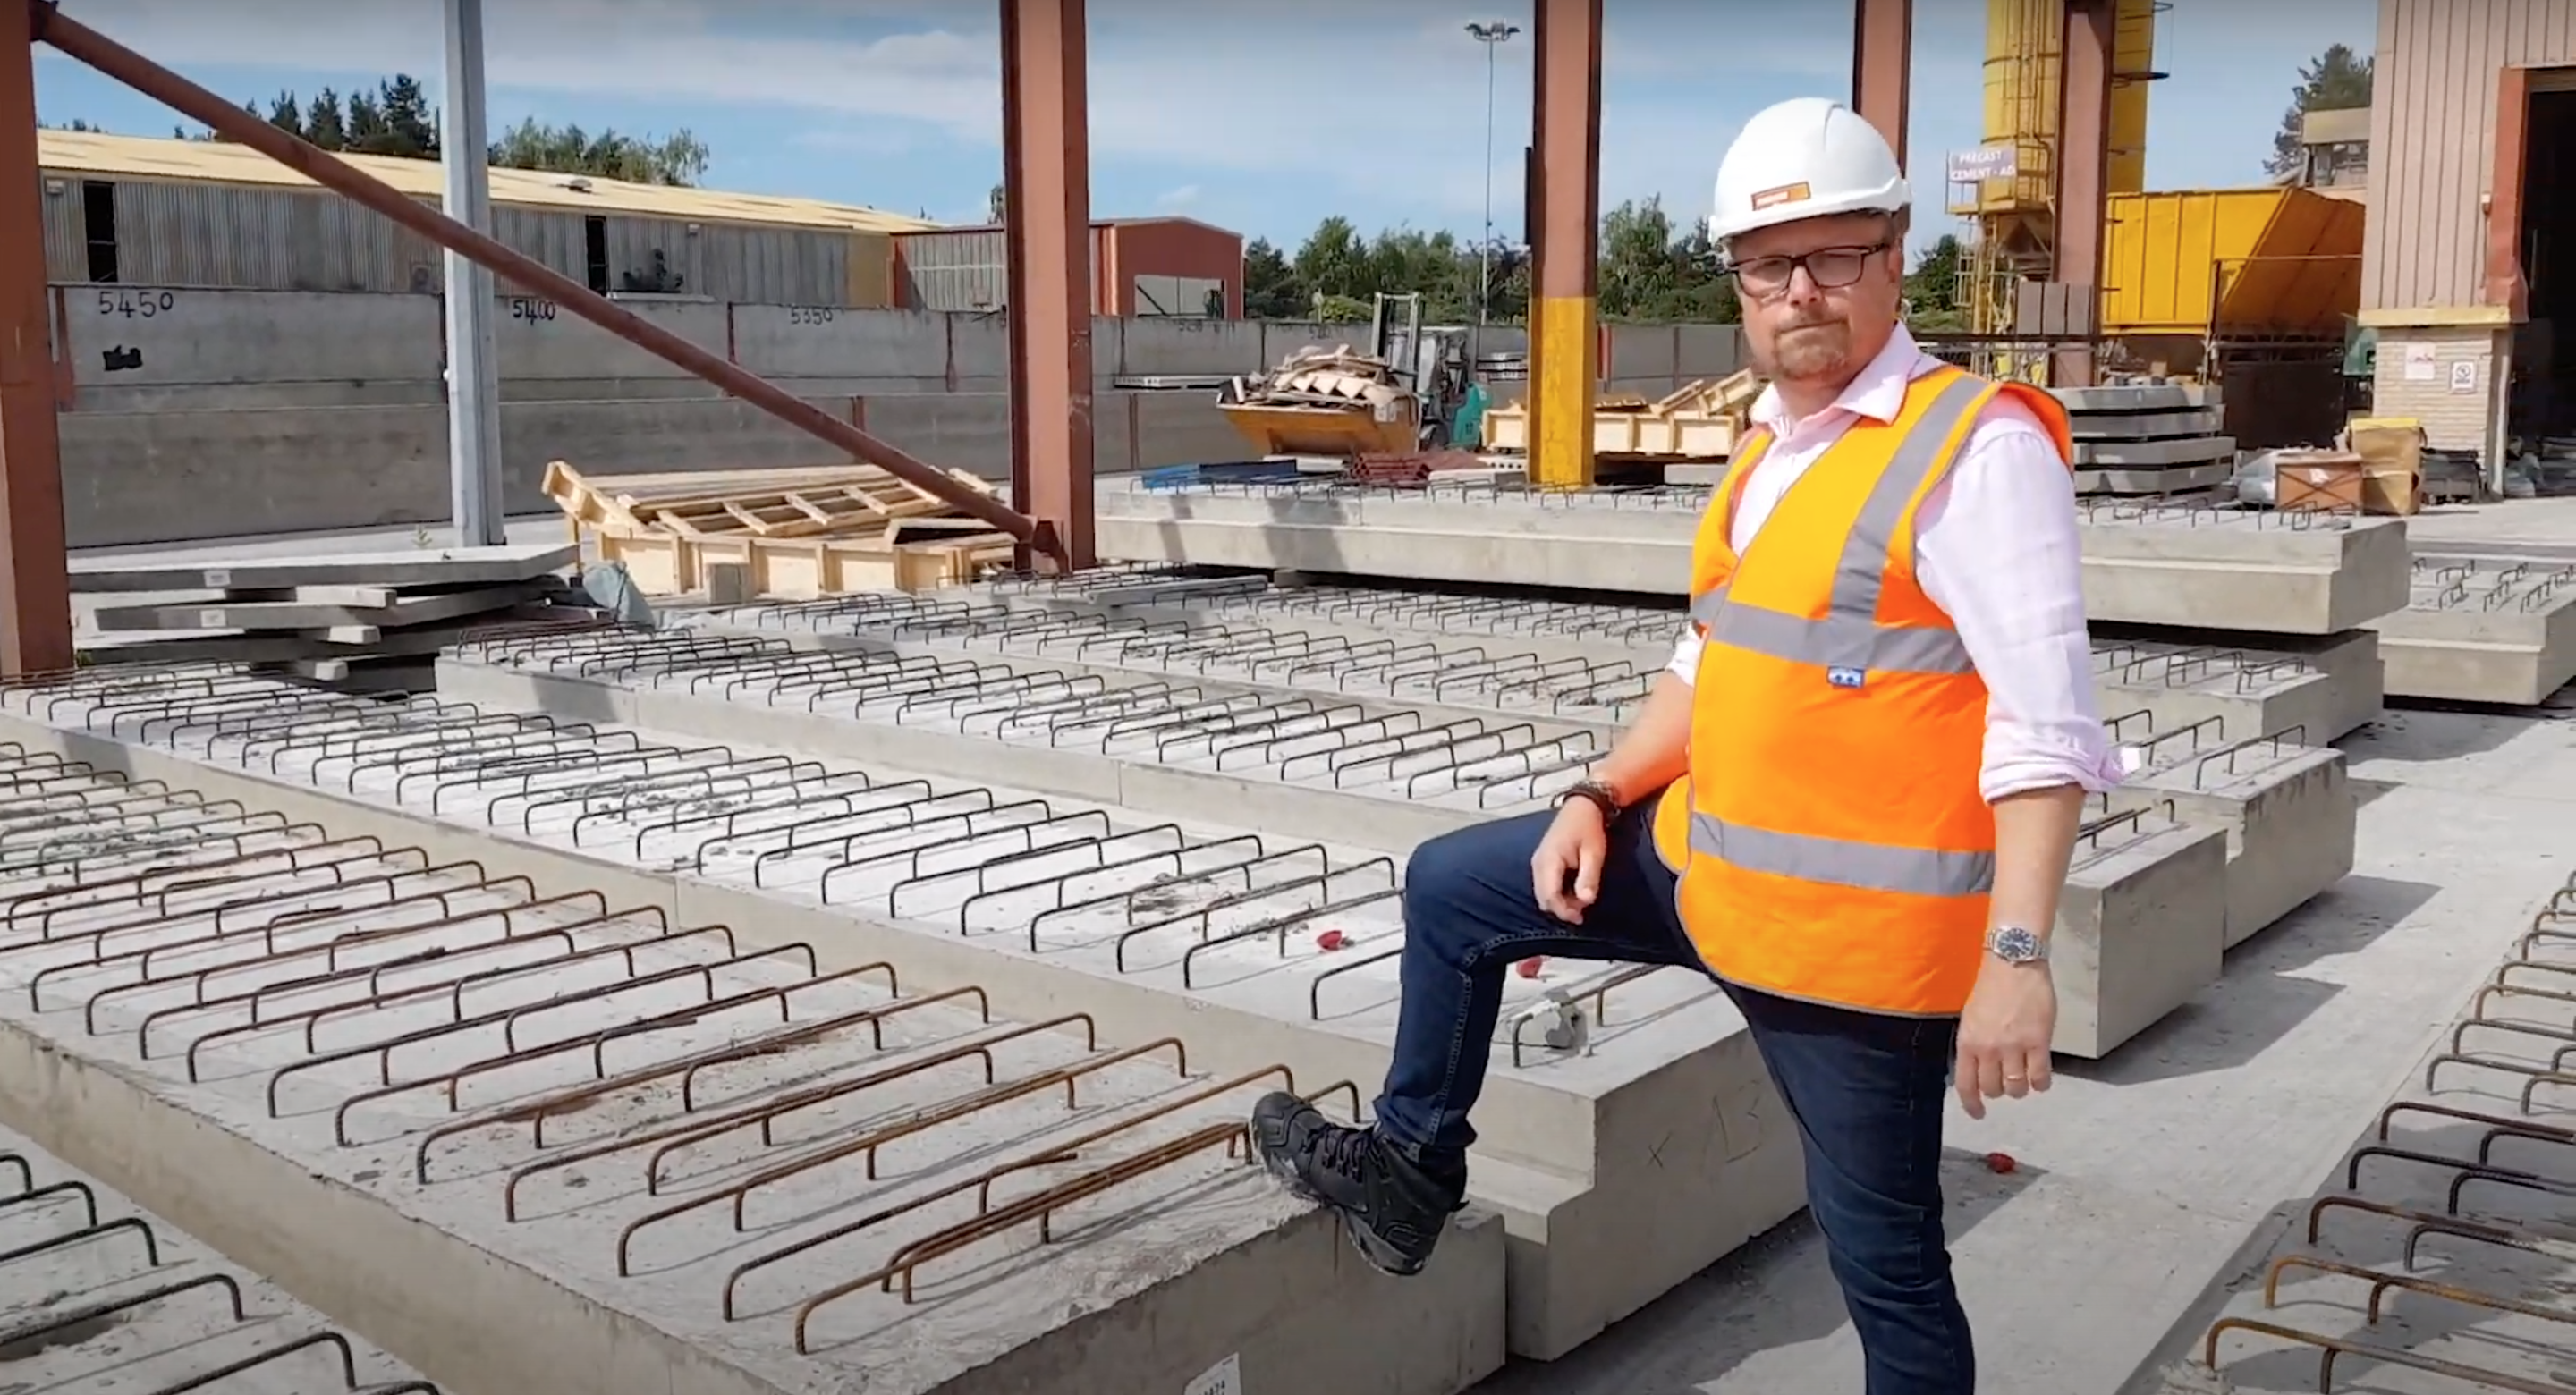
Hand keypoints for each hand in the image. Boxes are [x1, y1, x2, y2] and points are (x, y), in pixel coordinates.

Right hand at [1530, 800, 1607, 923]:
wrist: (1583, 806)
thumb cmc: (1589, 828)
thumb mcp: (1594, 853)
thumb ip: (1588, 877)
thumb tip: (1585, 901)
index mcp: (1549, 860)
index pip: (1549, 895)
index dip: (1563, 911)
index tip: (1580, 918)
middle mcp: (1538, 863)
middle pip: (1542, 898)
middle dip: (1561, 909)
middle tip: (1582, 913)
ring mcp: (1537, 862)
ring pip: (1542, 894)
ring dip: (1559, 902)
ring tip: (1580, 902)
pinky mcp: (1541, 863)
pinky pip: (1544, 886)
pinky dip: (1556, 894)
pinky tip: (1572, 892)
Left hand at [1954, 958, 2055, 1119]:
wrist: (2013, 964)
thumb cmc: (1992, 988)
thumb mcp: (1971, 1018)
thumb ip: (1974, 1044)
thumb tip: (1978, 1069)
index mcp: (1967, 1042)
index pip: (1965, 1084)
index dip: (1972, 1104)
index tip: (1978, 1114)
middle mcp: (1988, 1048)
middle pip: (1993, 1089)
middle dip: (2000, 1090)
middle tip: (2006, 1080)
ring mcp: (2013, 1046)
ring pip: (2016, 1088)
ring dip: (2021, 1088)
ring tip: (2024, 1078)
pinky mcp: (2038, 1041)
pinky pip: (2040, 1077)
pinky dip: (2041, 1084)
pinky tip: (2041, 1079)